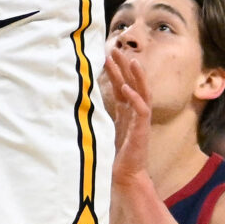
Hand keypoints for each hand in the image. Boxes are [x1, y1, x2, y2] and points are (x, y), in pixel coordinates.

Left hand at [104, 43, 156, 208]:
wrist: (125, 175)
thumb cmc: (113, 154)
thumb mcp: (104, 129)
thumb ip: (99, 114)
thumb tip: (81, 100)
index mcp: (126, 112)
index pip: (122, 85)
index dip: (116, 70)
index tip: (107, 54)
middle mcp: (135, 113)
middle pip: (133, 83)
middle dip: (126, 66)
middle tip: (117, 49)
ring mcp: (140, 120)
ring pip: (142, 92)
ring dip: (137, 76)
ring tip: (132, 60)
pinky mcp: (142, 129)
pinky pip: (142, 109)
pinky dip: (134, 97)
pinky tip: (127, 87)